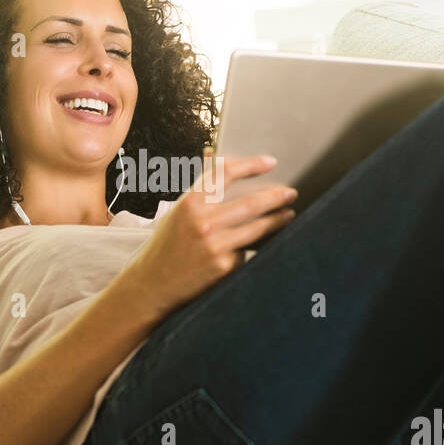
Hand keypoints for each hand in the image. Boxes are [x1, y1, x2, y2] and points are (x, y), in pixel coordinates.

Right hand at [117, 147, 297, 318]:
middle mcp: (203, 222)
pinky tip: (253, 246)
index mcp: (189, 202)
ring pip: (258, 227)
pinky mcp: (224, 266)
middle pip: (252, 202)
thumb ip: (201, 191)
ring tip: (287, 215)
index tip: (270, 162)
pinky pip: (246, 250)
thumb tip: (218, 160)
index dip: (251, 164)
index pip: (226, 173)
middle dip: (276, 196)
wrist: (153, 284)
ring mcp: (215, 245)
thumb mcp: (178, 212)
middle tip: (290, 192)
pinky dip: (251, 247)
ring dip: (277, 220)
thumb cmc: (167, 245)